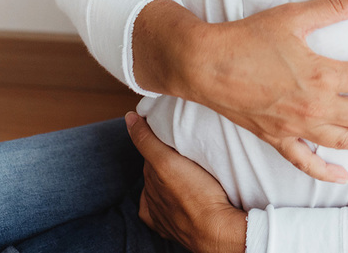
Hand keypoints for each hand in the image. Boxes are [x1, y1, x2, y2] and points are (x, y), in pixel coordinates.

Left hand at [126, 113, 246, 252]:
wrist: (217, 230)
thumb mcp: (166, 161)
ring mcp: (167, 220)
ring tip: (191, 174)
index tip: (174, 136)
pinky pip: (175, 214)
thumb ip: (147, 141)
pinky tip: (187, 197)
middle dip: (167, 162)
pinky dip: (177, 204)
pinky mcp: (182, 228)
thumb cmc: (195, 196)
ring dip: (175, 182)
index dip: (161, 145)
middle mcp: (154, 205)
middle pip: (158, 175)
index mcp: (148, 188)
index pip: (151, 159)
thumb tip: (129, 118)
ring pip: (167, 193)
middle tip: (185, 151)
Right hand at [177, 0, 347, 183]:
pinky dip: (325, 172)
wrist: (206, 64)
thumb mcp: (293, 17)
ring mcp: (295, 126)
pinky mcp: (276, 137)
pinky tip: (341, 176)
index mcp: (321, 74)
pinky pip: (305, 161)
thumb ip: (332, 7)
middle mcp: (313, 106)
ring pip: (341, 141)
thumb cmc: (247, 38)